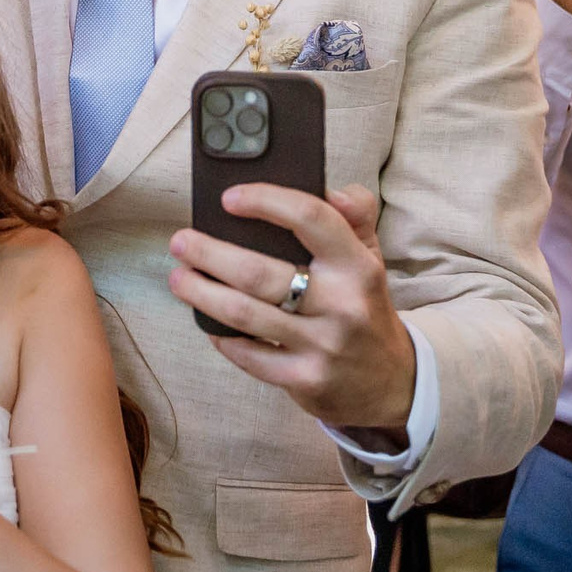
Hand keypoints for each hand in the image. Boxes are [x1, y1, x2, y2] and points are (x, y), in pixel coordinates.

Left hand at [169, 185, 416, 435]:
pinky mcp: (305, 381)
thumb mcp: (370, 255)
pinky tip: (208, 322)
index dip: (265, 201)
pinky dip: (221, 336)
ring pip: (244, 314)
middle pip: (259, 273)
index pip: (310, 218)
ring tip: (179, 278)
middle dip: (209, 254)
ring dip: (201, 293)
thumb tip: (330, 189)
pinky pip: (248, 356)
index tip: (228, 198)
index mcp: (357, 265)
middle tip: (181, 242)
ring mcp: (322, 346)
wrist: (393, 382)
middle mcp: (342, 305)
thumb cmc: (364, 304)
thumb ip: (354, 212)